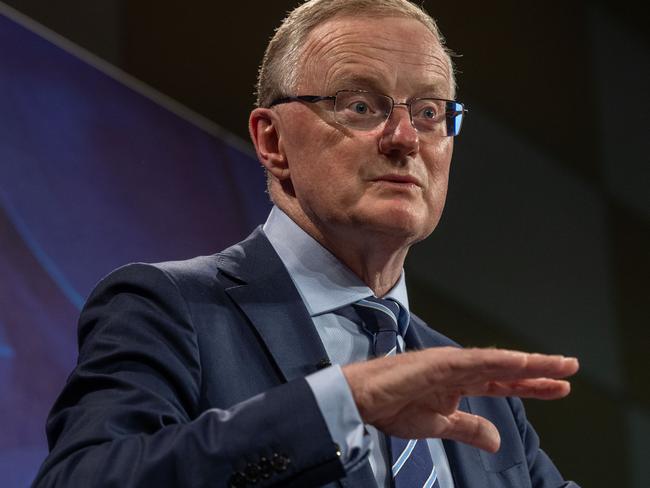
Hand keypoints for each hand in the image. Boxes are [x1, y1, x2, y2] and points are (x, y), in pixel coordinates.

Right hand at [342, 347, 578, 451]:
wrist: (362, 400)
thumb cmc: (392, 407)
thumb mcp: (439, 426)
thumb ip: (468, 428)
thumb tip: (497, 439)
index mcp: (459, 383)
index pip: (502, 383)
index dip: (530, 386)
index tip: (559, 388)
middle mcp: (459, 369)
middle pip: (506, 369)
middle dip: (539, 371)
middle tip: (570, 368)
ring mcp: (450, 363)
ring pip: (497, 362)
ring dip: (528, 363)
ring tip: (558, 365)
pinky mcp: (439, 363)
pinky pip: (475, 362)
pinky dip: (500, 361)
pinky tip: (522, 362)